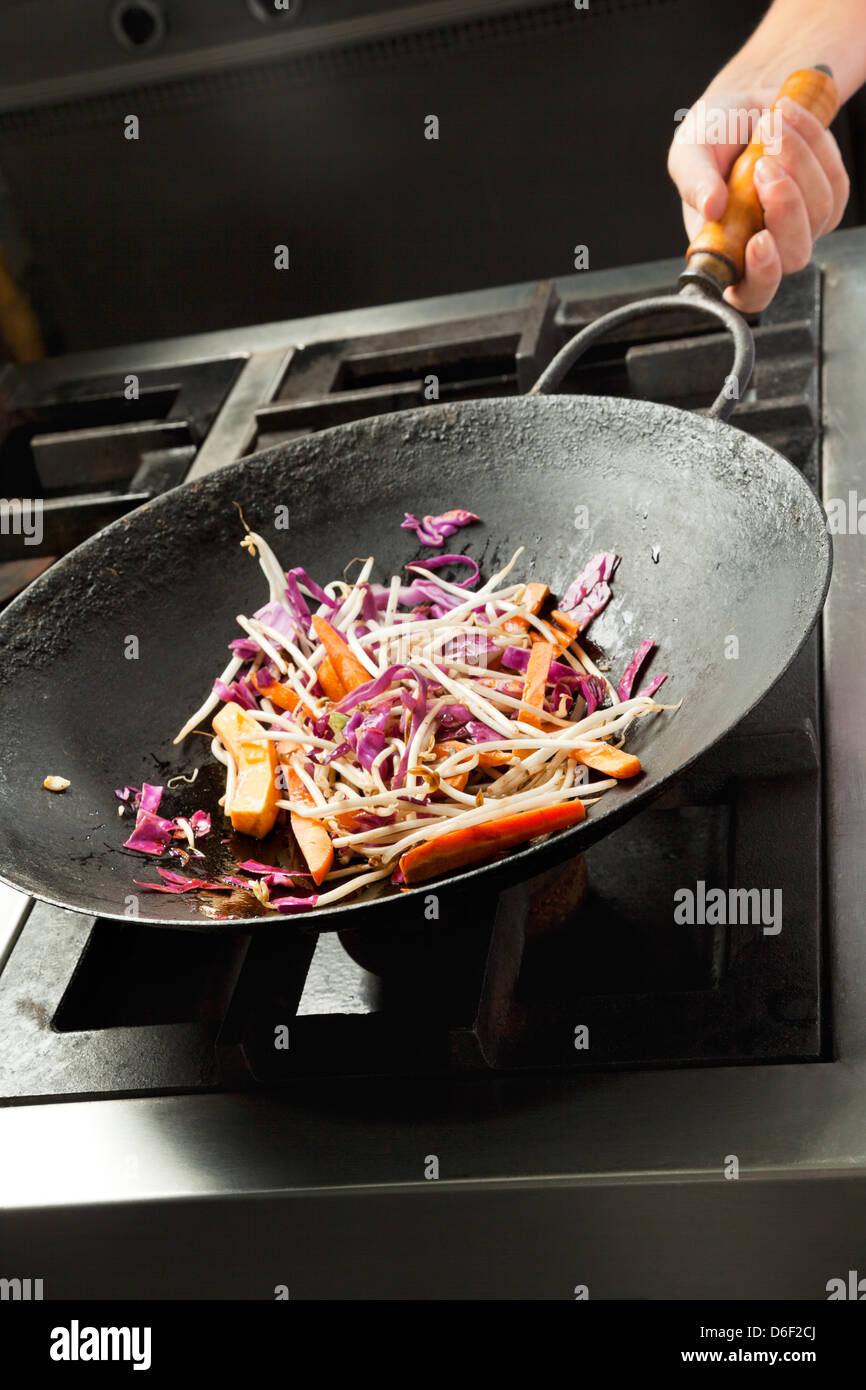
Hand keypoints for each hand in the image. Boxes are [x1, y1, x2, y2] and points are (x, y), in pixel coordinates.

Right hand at [668, 87, 848, 310]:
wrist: (746, 106)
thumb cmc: (712, 138)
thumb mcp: (690, 152)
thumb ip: (693, 181)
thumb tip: (711, 207)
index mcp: (727, 253)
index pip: (750, 293)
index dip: (760, 276)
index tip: (758, 241)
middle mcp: (766, 249)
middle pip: (793, 256)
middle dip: (785, 208)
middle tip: (761, 164)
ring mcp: (801, 228)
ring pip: (819, 213)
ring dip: (798, 161)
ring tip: (771, 124)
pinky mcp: (828, 201)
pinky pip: (835, 182)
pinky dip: (814, 144)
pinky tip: (789, 122)